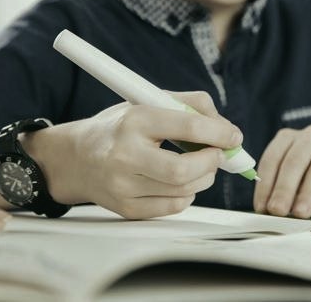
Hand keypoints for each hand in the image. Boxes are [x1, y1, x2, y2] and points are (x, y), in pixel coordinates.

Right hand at [70, 91, 242, 218]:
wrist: (77, 158)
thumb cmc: (119, 127)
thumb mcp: (147, 101)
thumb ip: (189, 105)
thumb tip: (224, 127)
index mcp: (134, 120)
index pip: (188, 127)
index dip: (220, 133)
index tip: (234, 136)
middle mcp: (125, 155)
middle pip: (184, 170)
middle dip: (212, 162)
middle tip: (218, 154)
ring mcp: (123, 186)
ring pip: (183, 191)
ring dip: (204, 177)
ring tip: (200, 165)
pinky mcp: (126, 208)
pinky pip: (173, 208)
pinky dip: (186, 194)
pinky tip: (180, 181)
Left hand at [253, 125, 310, 217]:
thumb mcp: (293, 181)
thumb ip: (280, 190)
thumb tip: (267, 209)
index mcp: (290, 137)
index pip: (273, 158)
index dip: (266, 183)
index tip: (262, 207)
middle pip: (295, 161)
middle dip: (284, 188)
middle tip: (277, 210)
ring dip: (307, 193)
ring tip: (300, 213)